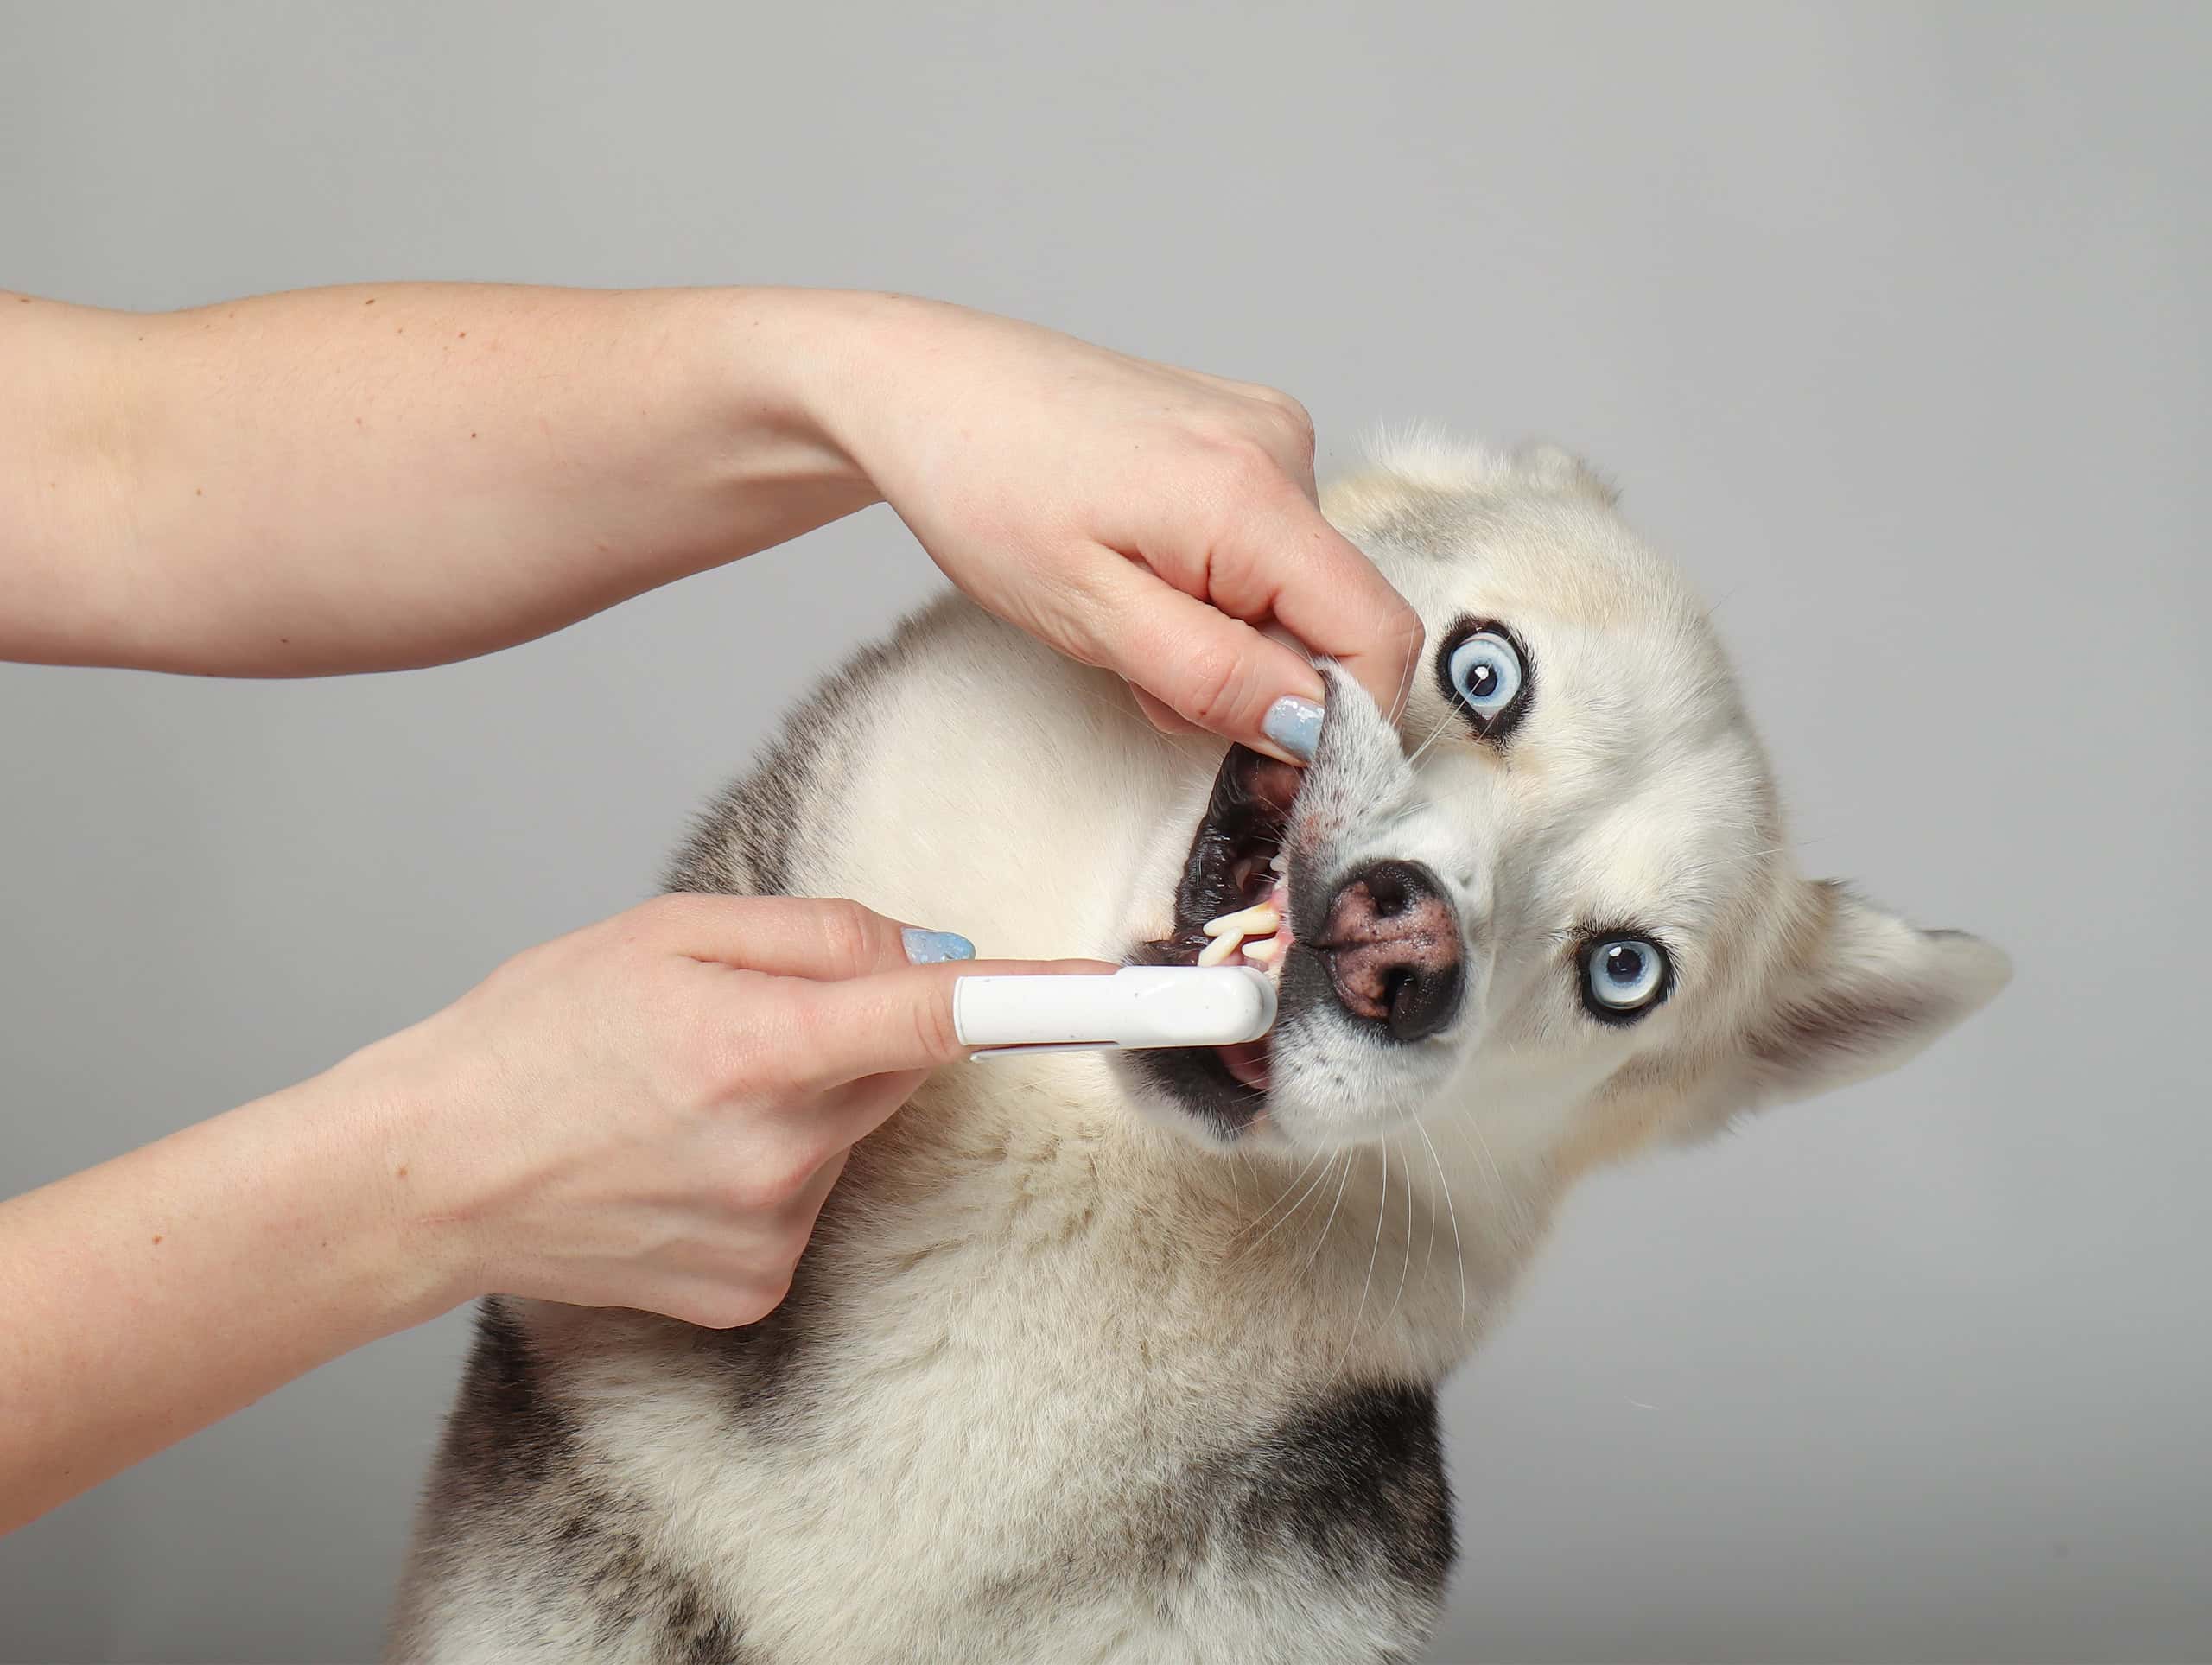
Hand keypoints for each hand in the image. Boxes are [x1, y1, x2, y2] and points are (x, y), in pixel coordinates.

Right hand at [338, 893, 1106, 1328]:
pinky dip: (768, 1171)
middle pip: (897, 1066)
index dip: (1042, 998)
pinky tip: (677, 1161)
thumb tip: (928, 953)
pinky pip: (806, 1201)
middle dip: (854, 1030)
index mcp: (756, 1047)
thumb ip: (814, 932)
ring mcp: (768, 1233)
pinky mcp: (750, 1288)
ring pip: (849, 1134)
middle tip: (745, 1019)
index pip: (936, 1018)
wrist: (425, 1178)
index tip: (1127, 994)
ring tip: (681, 1097)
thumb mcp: (663, 930)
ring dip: (803, 1102)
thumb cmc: (527, 1038)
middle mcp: (778, 1152)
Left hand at [816, 295, 1424, 763]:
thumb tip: (1310, 729)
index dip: (1344, 723)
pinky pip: (1266, 545)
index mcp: (1251, 493)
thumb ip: (1211, 676)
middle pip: (1335, 617)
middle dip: (1259, 680)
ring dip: (1227, 636)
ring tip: (1124, 615)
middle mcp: (1281, 446)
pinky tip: (1138, 571)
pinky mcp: (1243, 430)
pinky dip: (1216, 588)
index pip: (1376, 635)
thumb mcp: (1088, 618)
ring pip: (1295, 589)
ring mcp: (1267, 430)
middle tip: (1147, 678)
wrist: (923, 385)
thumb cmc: (981, 489)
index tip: (1273, 768)